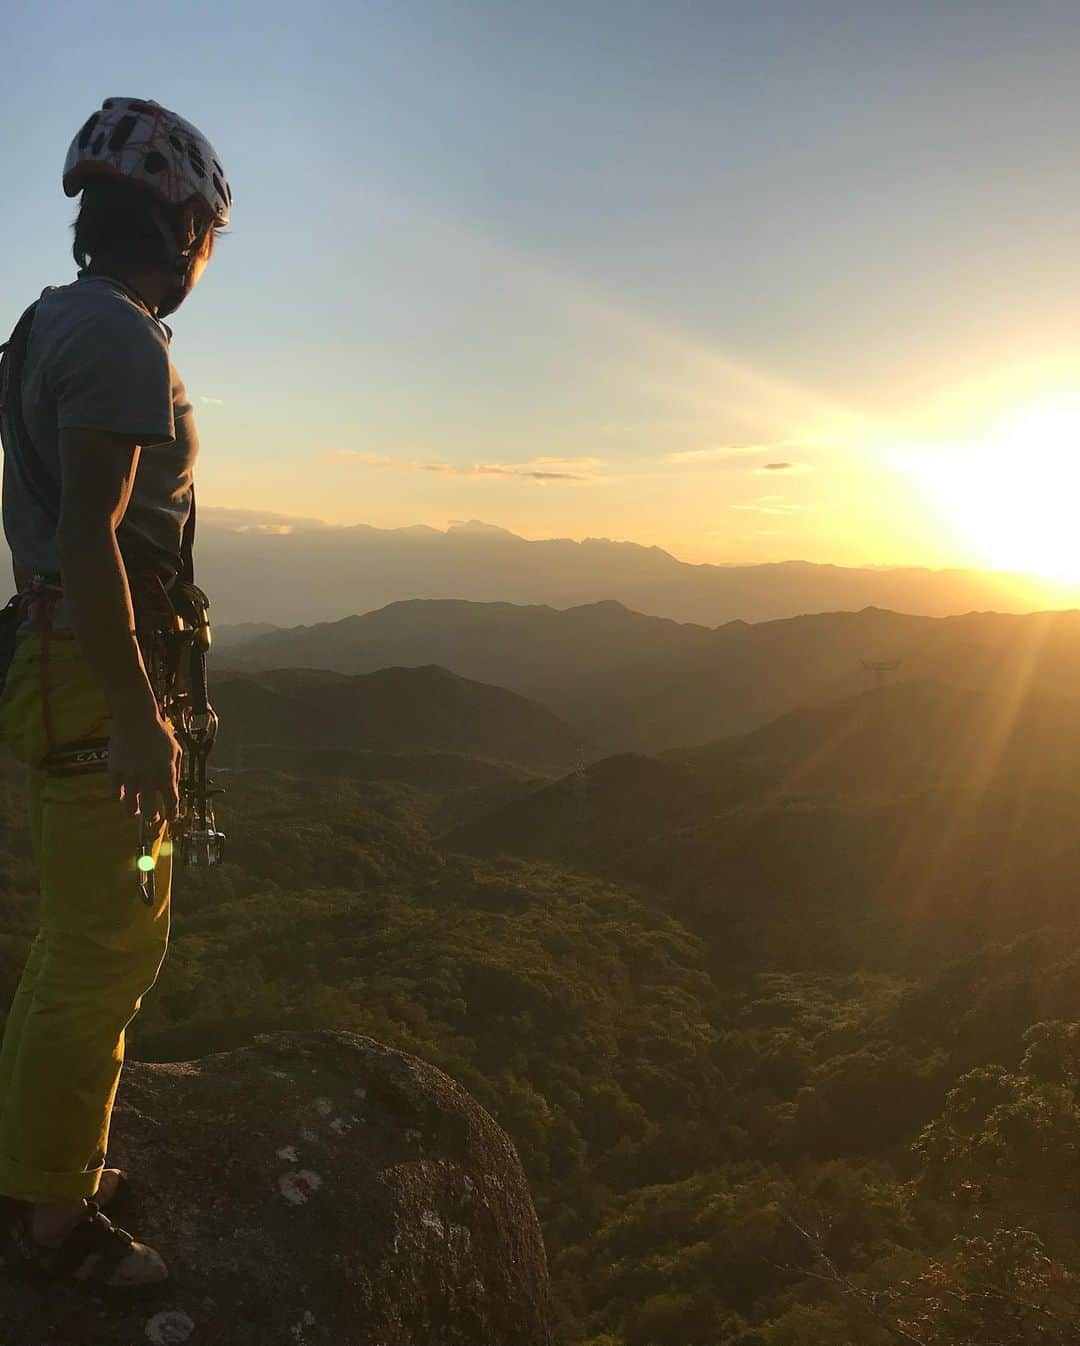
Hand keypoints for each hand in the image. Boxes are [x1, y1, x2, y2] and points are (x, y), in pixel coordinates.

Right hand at [108, 707, 180, 821]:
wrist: (136, 718)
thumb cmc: (159, 734)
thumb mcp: (177, 752)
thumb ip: (175, 773)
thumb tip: (173, 790)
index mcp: (166, 775)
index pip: (171, 804)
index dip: (172, 814)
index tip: (171, 818)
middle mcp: (148, 779)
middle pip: (151, 813)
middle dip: (153, 819)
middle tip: (154, 818)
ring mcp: (130, 777)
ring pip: (130, 808)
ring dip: (135, 812)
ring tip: (136, 811)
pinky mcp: (114, 772)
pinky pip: (115, 793)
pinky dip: (120, 796)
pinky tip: (123, 794)